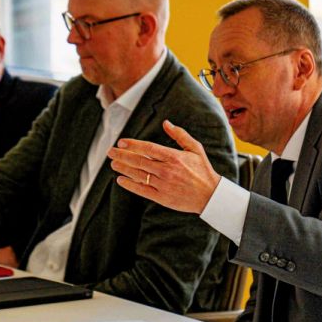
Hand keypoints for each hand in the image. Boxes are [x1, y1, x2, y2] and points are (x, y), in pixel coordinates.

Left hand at [106, 119, 220, 213]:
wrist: (210, 195)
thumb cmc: (202, 170)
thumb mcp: (195, 148)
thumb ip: (180, 135)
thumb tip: (166, 123)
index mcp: (174, 157)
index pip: (148, 148)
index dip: (133, 145)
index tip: (121, 142)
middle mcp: (167, 170)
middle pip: (139, 161)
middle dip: (122, 155)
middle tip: (110, 151)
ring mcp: (163, 185)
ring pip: (138, 175)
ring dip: (123, 168)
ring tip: (113, 163)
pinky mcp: (162, 198)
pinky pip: (142, 190)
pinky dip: (130, 185)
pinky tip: (120, 180)